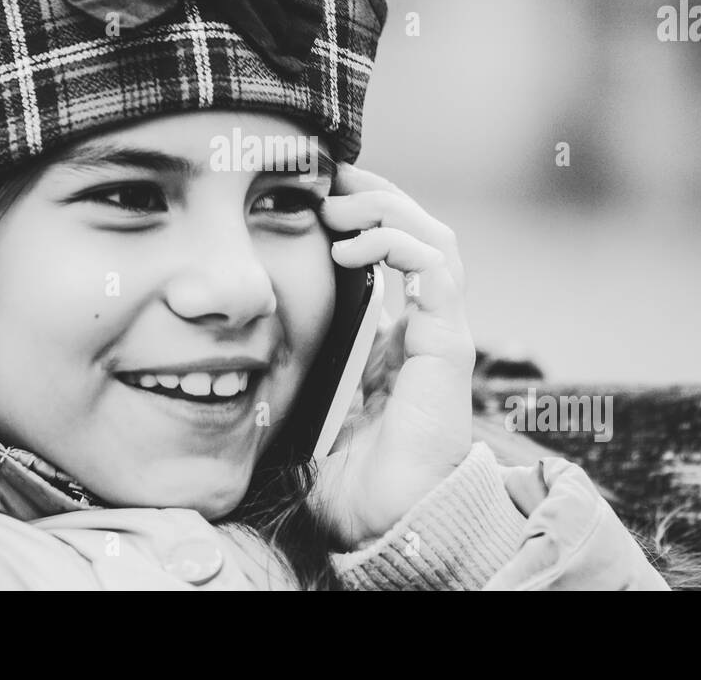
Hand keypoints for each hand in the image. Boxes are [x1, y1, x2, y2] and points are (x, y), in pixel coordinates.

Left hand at [307, 162, 477, 549]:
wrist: (386, 519)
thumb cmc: (350, 466)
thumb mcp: (315, 392)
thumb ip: (304, 354)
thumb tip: (253, 322)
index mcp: (401, 332)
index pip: (397, 248)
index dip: (364, 210)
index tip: (317, 190)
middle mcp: (429, 323)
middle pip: (420, 230)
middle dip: (376, 194)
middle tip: (328, 181)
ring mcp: (444, 331)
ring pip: (436, 238)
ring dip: (387, 208)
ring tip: (339, 207)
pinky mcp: (448, 345)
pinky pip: (436, 270)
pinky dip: (396, 243)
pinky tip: (352, 247)